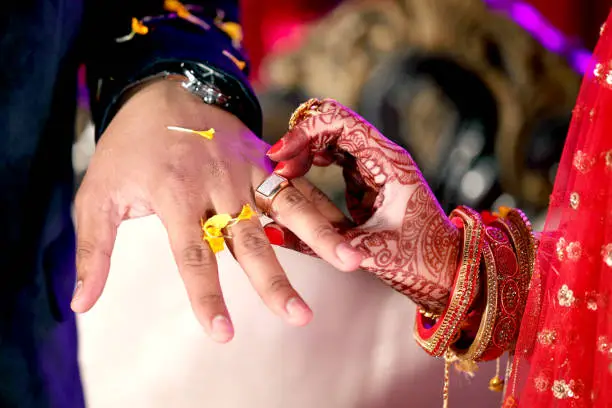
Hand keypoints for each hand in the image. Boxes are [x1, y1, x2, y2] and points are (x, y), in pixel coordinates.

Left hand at [72, 83, 361, 341]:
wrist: (163, 89)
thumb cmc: (128, 148)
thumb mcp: (98, 194)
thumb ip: (94, 250)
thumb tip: (83, 303)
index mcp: (173, 193)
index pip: (193, 255)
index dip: (207, 296)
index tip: (223, 334)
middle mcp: (216, 182)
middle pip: (249, 238)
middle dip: (274, 281)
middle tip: (298, 317)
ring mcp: (246, 166)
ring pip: (287, 206)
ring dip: (321, 235)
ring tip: (352, 262)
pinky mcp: (265, 157)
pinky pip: (297, 185)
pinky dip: (324, 207)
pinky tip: (348, 231)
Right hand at [266, 99, 459, 312]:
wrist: (450, 270)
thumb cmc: (422, 261)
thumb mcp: (371, 251)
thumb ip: (324, 241)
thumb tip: (276, 233)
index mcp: (389, 163)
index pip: (342, 124)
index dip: (306, 131)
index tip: (281, 153)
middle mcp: (384, 157)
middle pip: (336, 125)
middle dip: (302, 138)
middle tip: (279, 165)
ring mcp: (377, 167)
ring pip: (335, 139)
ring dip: (307, 150)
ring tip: (284, 172)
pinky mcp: (370, 181)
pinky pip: (338, 159)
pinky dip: (315, 163)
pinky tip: (298, 177)